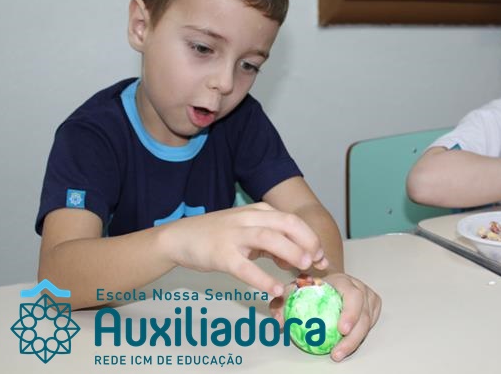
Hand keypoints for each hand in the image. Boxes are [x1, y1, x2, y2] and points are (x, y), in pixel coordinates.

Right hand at [160, 203, 327, 297]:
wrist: (179, 237)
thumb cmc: (217, 236)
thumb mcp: (247, 230)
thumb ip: (272, 241)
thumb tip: (296, 257)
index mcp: (258, 212)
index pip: (292, 220)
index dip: (311, 237)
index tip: (321, 257)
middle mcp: (248, 219)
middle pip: (286, 223)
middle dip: (307, 241)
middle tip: (317, 261)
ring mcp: (234, 236)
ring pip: (268, 239)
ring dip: (290, 251)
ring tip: (303, 267)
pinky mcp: (221, 255)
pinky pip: (245, 268)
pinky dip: (262, 278)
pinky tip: (275, 289)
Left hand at [270, 273, 380, 361]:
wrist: (327, 282)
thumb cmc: (312, 286)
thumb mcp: (295, 289)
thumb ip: (283, 302)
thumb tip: (279, 320)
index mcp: (343, 281)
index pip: (353, 296)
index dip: (350, 313)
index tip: (341, 329)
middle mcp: (360, 288)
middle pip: (364, 314)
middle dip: (354, 335)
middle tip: (338, 350)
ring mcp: (368, 298)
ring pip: (368, 323)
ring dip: (354, 341)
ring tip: (338, 354)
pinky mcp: (373, 308)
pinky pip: (370, 325)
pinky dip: (359, 337)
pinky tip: (346, 346)